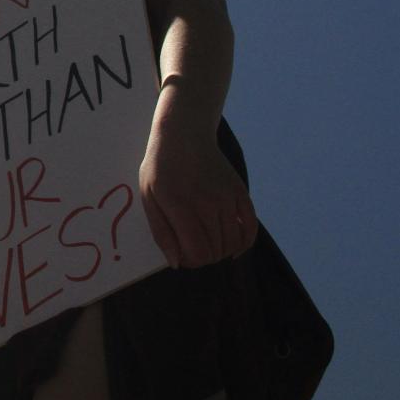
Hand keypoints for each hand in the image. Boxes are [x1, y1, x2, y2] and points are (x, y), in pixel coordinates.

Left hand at [139, 123, 257, 268]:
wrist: (184, 135)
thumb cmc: (160, 169)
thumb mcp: (148, 198)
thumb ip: (161, 231)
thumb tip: (176, 263)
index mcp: (181, 206)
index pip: (198, 252)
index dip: (191, 262)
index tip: (183, 257)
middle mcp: (208, 203)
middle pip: (215, 250)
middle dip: (204, 258)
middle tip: (193, 250)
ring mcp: (228, 197)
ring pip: (233, 242)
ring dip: (221, 252)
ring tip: (208, 246)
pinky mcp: (240, 192)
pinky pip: (251, 227)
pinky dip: (244, 243)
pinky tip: (234, 249)